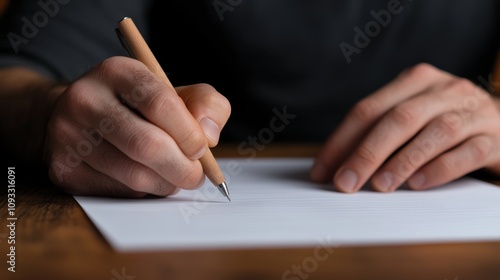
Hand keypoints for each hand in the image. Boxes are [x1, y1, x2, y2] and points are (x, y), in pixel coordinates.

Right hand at [45, 57, 230, 196]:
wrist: (79, 117)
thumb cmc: (138, 107)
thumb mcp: (175, 93)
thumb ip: (205, 105)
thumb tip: (209, 135)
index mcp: (117, 72)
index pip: (160, 103)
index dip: (189, 133)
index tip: (202, 148)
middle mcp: (85, 99)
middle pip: (147, 145)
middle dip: (183, 168)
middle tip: (196, 175)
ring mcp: (69, 136)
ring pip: (134, 175)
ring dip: (166, 184)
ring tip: (174, 177)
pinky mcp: (64, 169)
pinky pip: (118, 191)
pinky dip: (143, 192)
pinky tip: (146, 179)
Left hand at [311, 63, 499, 191]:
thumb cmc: (444, 120)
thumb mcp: (413, 114)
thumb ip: (380, 131)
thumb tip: (338, 165)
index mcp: (415, 80)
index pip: (368, 109)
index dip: (341, 141)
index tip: (322, 170)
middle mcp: (444, 90)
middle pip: (398, 119)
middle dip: (366, 153)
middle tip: (345, 183)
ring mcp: (472, 111)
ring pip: (433, 134)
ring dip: (401, 162)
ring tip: (378, 186)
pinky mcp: (495, 136)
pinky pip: (468, 153)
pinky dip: (440, 169)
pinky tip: (418, 184)